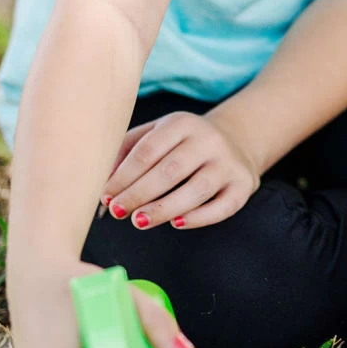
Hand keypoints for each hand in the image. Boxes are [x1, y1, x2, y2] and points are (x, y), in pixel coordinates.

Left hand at [102, 110, 260, 229]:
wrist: (236, 140)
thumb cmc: (181, 143)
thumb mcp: (155, 135)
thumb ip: (127, 153)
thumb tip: (103, 186)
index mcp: (181, 123)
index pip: (148, 150)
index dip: (124, 175)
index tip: (106, 195)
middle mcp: (208, 139)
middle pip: (170, 170)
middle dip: (139, 194)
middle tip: (117, 212)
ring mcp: (228, 162)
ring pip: (196, 189)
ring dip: (164, 208)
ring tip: (139, 221)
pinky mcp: (243, 185)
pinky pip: (222, 206)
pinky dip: (199, 218)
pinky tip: (176, 224)